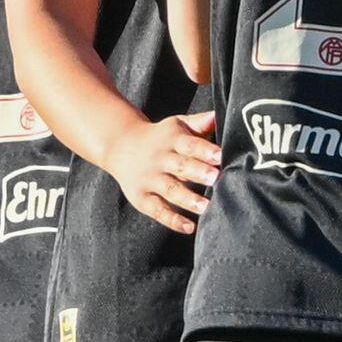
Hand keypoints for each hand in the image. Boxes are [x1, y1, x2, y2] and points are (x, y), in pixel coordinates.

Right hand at [104, 110, 218, 234]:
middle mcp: (159, 159)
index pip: (190, 144)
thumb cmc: (162, 136)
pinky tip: (189, 227)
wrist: (121, 146)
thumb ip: (200, 122)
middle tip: (215, 178)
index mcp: (172, 140)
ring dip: (187, 199)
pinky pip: (157, 210)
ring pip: (169, 190)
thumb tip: (221, 114)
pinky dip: (172, 220)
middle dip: (197, 172)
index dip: (205, 150)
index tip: (220, 156)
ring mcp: (149, 179)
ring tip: (205, 207)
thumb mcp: (178, 124)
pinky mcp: (141, 197)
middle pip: (180, 166)